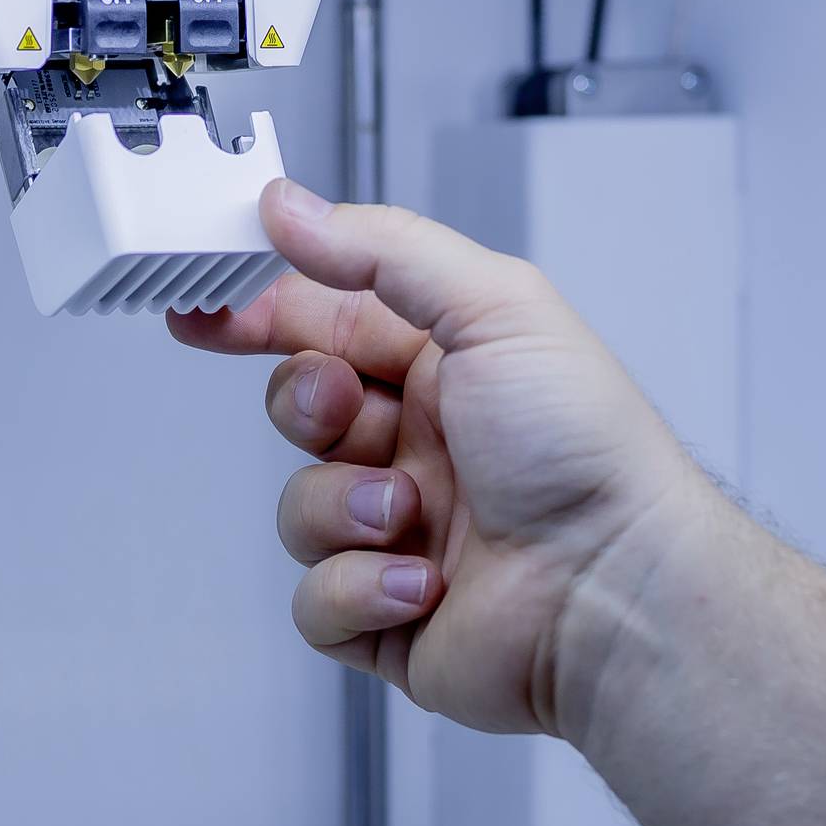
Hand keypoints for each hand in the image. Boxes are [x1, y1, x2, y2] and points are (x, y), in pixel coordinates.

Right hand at [169, 179, 721, 738]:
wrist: (621, 594)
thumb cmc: (587, 453)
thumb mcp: (494, 308)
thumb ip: (383, 248)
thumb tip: (292, 208)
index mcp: (445, 365)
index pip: (325, 318)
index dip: (259, 310)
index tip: (204, 305)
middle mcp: (421, 443)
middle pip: (300, 406)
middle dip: (310, 406)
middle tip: (351, 412)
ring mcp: (402, 531)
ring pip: (299, 507)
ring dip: (346, 508)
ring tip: (413, 517)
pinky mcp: (388, 616)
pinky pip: (314, 599)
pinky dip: (360, 590)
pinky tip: (422, 583)